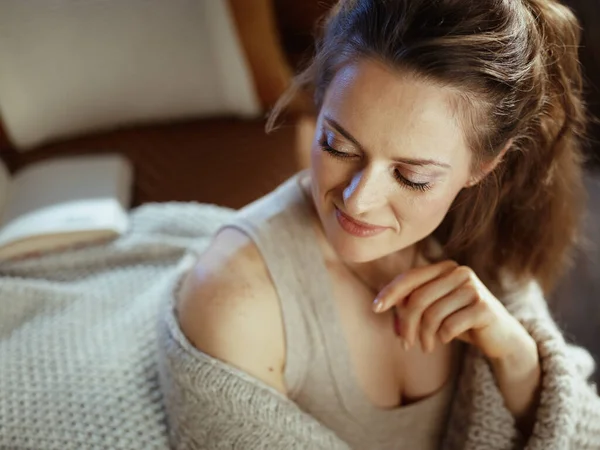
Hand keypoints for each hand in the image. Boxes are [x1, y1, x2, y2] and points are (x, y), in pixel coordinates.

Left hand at [372, 260, 531, 360]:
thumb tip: (384, 304)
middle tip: (406, 344)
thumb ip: (412, 302)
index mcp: (444, 268)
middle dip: (406, 325)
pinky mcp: (483, 307)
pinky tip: (445, 340)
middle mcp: (459, 272)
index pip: (410, 277)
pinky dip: (442, 337)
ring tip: (426, 346)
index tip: (375, 308)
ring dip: (424, 336)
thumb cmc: (460, 320)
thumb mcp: (434, 309)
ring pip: (432, 315)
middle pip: (417, 299)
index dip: (390, 292)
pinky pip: (449, 326)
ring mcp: (473, 288)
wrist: (500, 336)